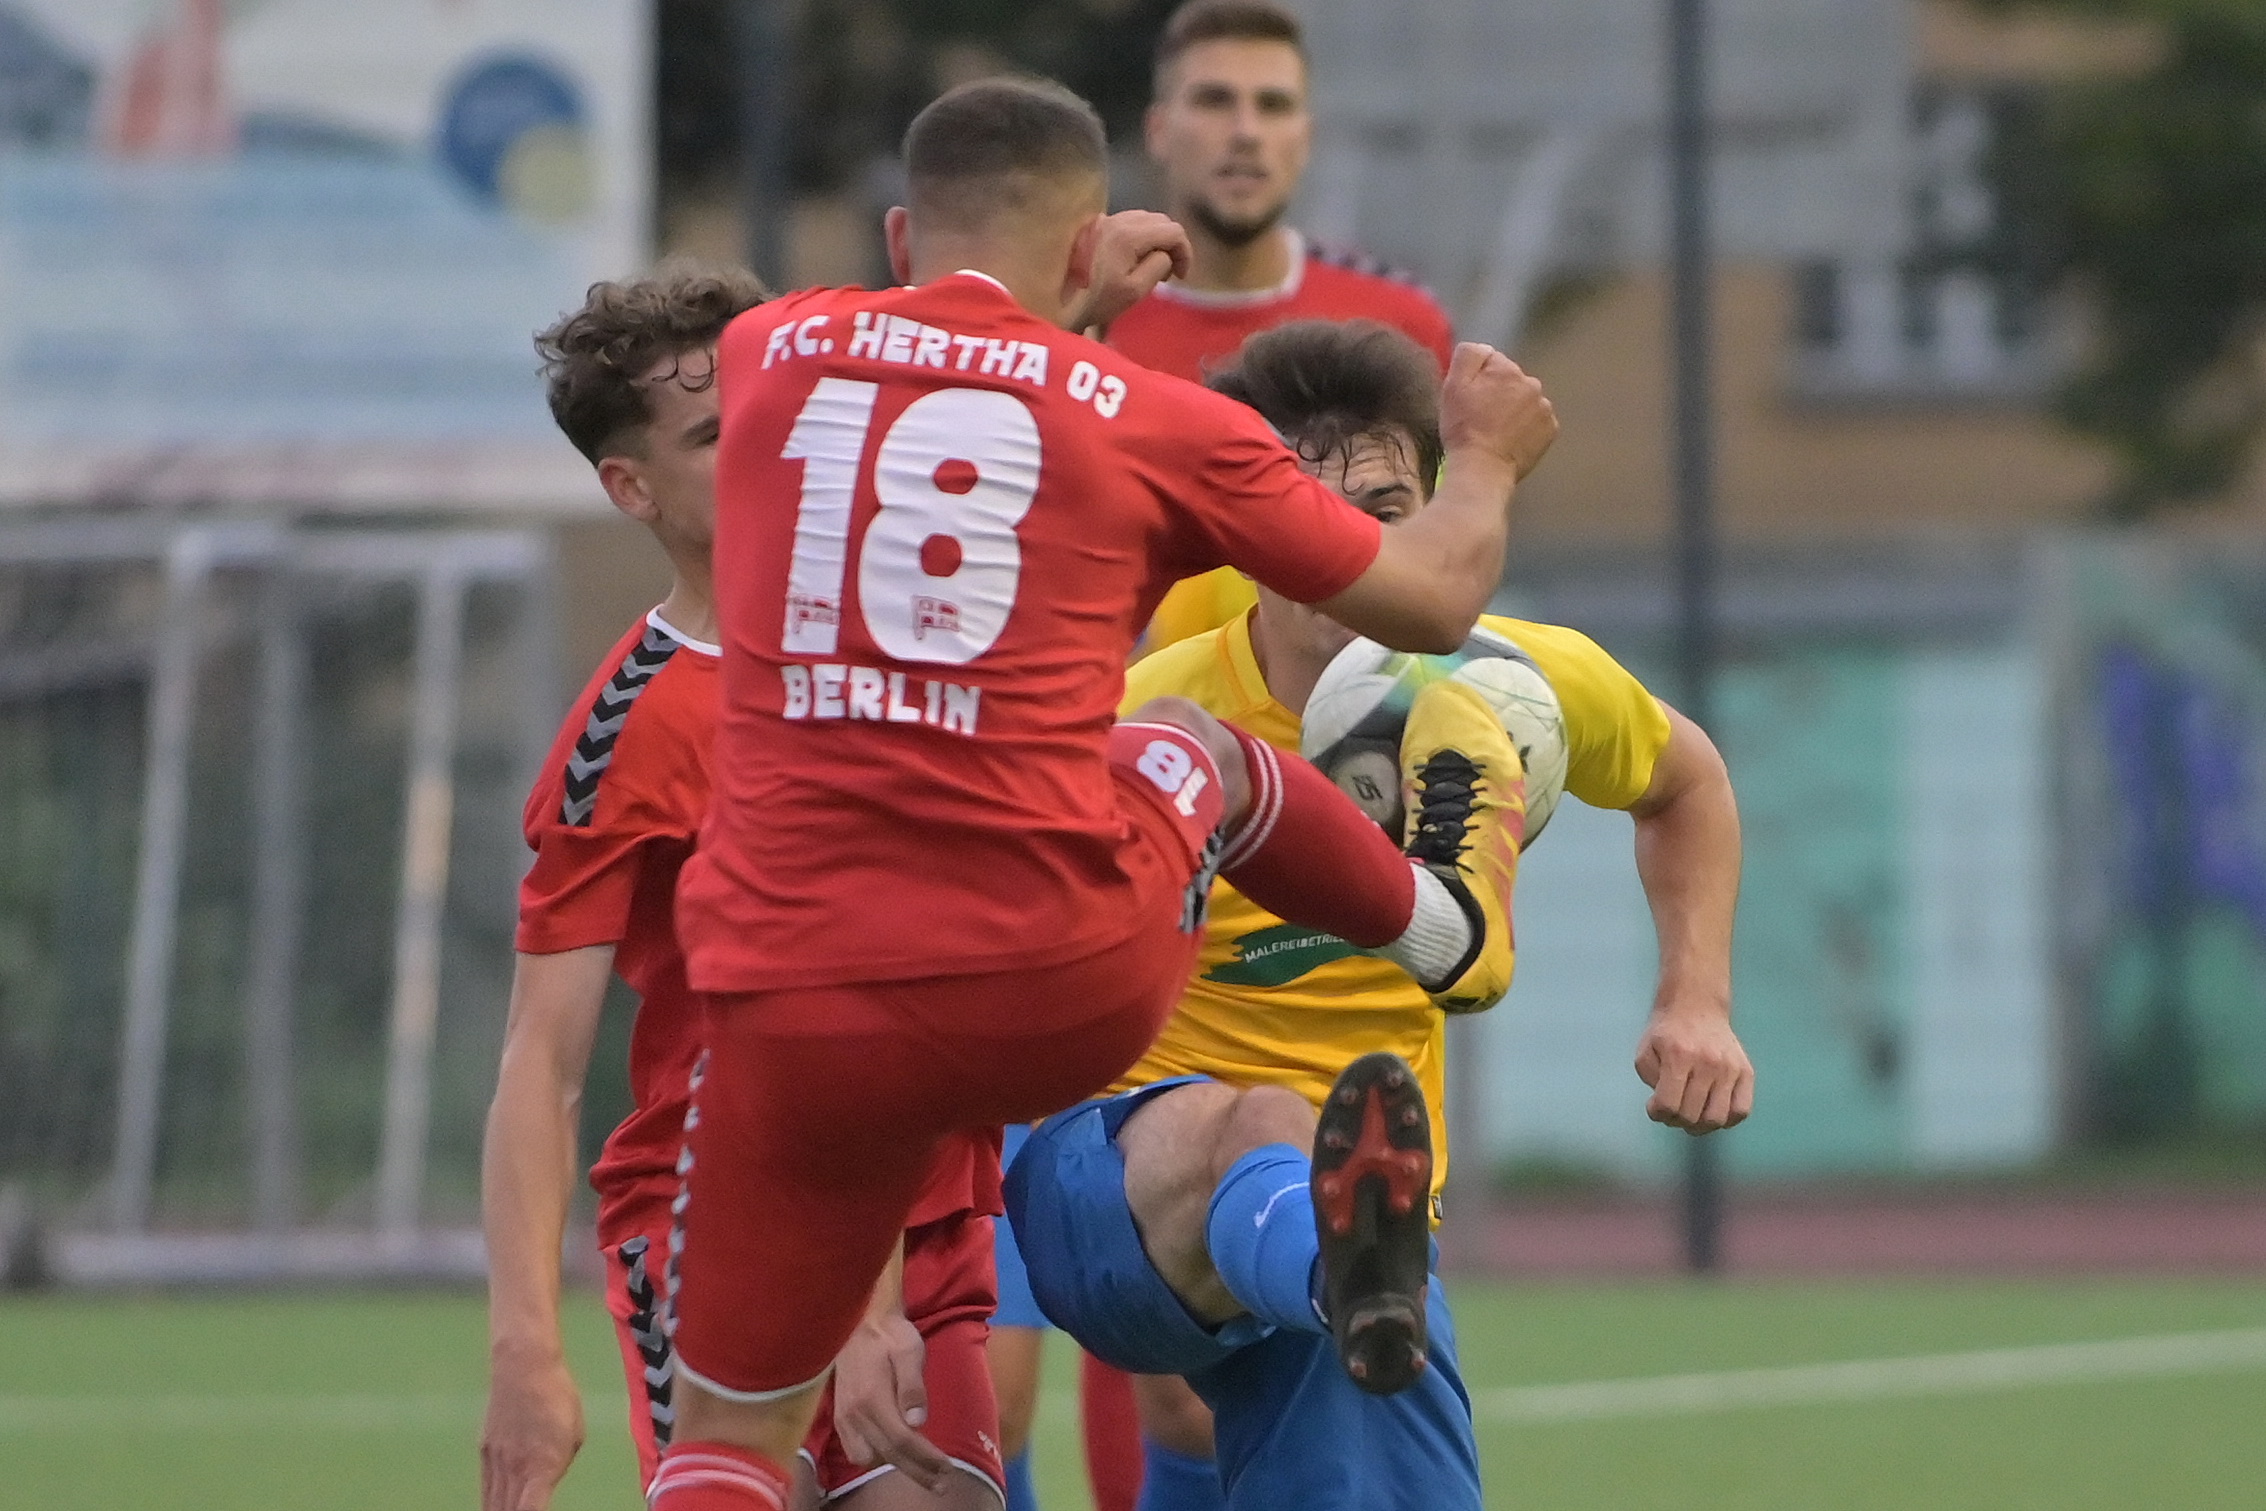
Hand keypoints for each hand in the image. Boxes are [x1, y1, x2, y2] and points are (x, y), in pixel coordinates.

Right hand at [481, 1347, 583, 1510]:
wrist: (523, 1367)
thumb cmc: (559, 1397)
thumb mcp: (575, 1434)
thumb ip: (561, 1463)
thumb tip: (547, 1481)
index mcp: (542, 1468)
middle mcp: (515, 1469)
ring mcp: (496, 1461)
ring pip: (492, 1504)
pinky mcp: (485, 1450)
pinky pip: (486, 1487)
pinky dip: (489, 1503)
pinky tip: (494, 1508)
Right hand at [831, 1309, 952, 1493]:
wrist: (860, 1320)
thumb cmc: (890, 1334)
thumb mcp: (909, 1350)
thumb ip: (912, 1386)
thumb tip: (918, 1422)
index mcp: (872, 1398)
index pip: (903, 1440)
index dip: (926, 1459)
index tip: (948, 1468)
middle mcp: (855, 1413)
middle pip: (888, 1454)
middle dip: (917, 1472)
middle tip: (943, 1483)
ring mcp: (844, 1417)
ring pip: (867, 1458)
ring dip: (894, 1466)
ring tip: (921, 1469)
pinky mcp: (839, 1416)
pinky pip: (854, 1449)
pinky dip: (874, 1458)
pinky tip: (893, 1455)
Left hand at [1070, 210, 1193, 330]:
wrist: (1050, 299)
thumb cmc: (1095, 300)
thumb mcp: (1134, 291)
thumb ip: (1158, 266)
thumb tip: (1166, 254)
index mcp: (1129, 234)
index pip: (1173, 230)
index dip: (1185, 252)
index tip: (1181, 276)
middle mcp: (1118, 219)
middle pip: (1160, 220)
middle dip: (1171, 244)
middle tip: (1169, 272)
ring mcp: (1104, 220)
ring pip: (1144, 219)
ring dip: (1155, 239)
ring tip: (1151, 266)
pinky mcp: (1095, 226)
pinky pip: (1127, 223)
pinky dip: (1139, 237)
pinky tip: (1132, 258)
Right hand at [1439, 342, 1556, 480]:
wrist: (1482, 469)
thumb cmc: (1463, 428)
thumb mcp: (1453, 385)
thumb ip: (1469, 355)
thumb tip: (1484, 349)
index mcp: (1507, 369)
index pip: (1491, 362)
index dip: (1478, 380)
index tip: (1470, 400)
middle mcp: (1532, 383)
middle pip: (1511, 381)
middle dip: (1498, 393)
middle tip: (1481, 418)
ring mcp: (1544, 408)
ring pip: (1525, 401)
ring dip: (1513, 410)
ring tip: (1496, 431)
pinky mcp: (1550, 430)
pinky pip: (1536, 421)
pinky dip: (1525, 427)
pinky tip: (1510, 440)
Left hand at [1633, 1000, 1752, 1134]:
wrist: (1697, 1004)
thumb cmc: (1667, 1031)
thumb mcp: (1645, 1050)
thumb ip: (1650, 1079)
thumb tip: (1665, 1105)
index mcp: (1679, 1057)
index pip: (1668, 1104)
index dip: (1658, 1114)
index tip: (1654, 1108)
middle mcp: (1708, 1064)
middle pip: (1692, 1116)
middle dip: (1676, 1120)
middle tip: (1672, 1112)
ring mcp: (1730, 1069)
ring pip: (1717, 1118)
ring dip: (1700, 1126)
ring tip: (1692, 1116)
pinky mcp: (1747, 1072)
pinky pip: (1741, 1110)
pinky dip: (1727, 1120)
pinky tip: (1713, 1112)